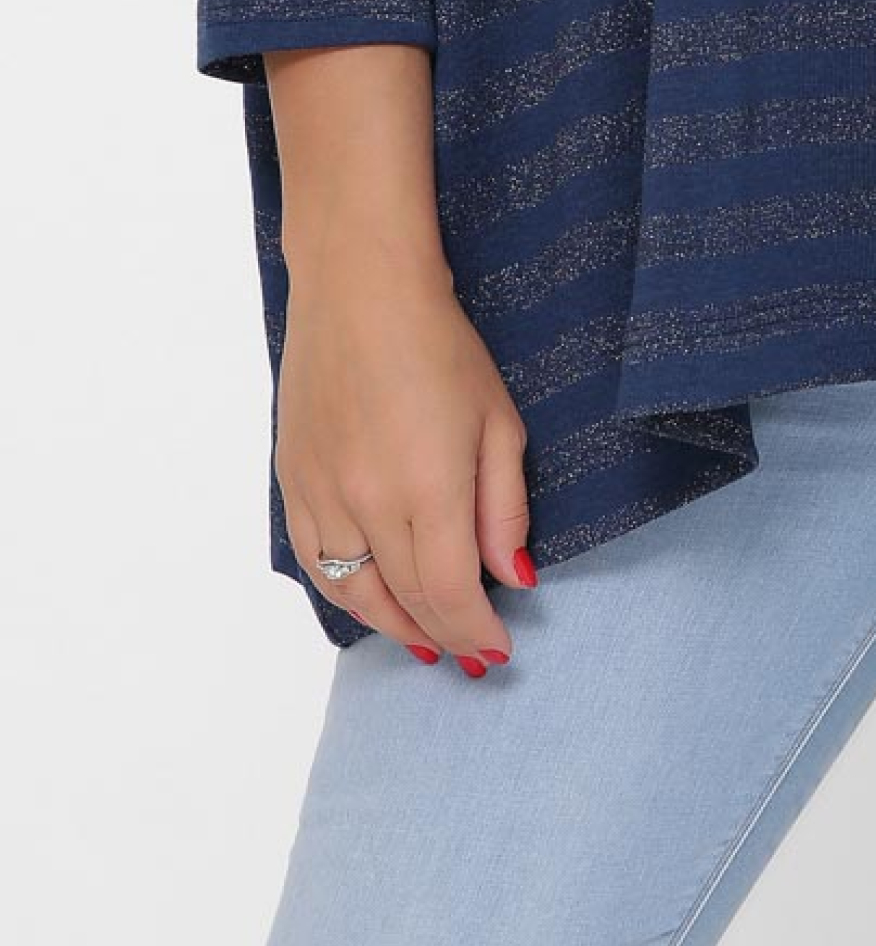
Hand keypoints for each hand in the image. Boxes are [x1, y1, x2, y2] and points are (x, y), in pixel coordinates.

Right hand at [275, 262, 533, 672]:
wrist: (360, 289)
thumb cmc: (441, 345)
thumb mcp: (498, 420)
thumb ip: (504, 508)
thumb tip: (514, 579)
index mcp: (427, 487)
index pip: (451, 592)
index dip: (476, 632)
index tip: (498, 651)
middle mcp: (367, 502)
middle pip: (406, 598)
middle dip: (444, 635)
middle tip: (470, 656)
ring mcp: (322, 494)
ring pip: (355, 591)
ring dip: (393, 625)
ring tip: (425, 640)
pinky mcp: (292, 481)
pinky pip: (316, 561)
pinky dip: (345, 592)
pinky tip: (370, 599)